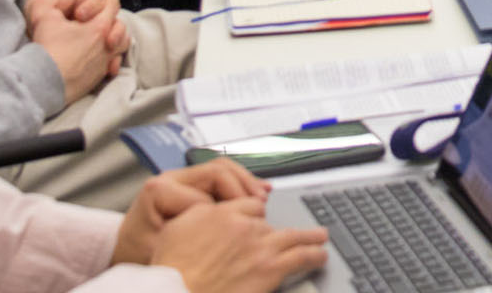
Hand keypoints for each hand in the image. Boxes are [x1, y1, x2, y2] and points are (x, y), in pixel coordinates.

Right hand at [28, 0, 125, 104]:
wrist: (44, 82)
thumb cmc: (48, 49)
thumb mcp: (47, 20)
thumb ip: (55, 8)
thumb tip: (55, 8)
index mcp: (99, 28)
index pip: (112, 6)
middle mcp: (107, 45)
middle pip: (121, 27)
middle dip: (113, 18)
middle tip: (103, 16)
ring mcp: (104, 62)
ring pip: (121, 46)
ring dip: (116, 38)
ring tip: (107, 35)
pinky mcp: (98, 77)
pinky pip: (113, 64)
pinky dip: (112, 57)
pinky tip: (105, 57)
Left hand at [113, 160, 272, 265]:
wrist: (127, 254)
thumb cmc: (140, 253)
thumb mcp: (165, 247)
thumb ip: (193, 232)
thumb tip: (228, 222)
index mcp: (161, 189)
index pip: (207, 184)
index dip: (230, 201)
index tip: (242, 219)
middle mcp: (172, 179)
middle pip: (218, 169)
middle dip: (243, 186)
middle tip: (260, 204)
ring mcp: (182, 180)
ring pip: (223, 170)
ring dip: (246, 183)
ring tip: (262, 197)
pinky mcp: (191, 187)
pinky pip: (221, 178)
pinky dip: (240, 185)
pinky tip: (256, 193)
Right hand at [149, 198, 327, 292]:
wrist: (177, 291)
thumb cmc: (172, 268)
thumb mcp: (176, 229)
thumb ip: (197, 215)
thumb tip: (209, 210)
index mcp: (221, 213)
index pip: (248, 206)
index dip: (253, 215)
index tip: (257, 222)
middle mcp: (244, 226)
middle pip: (268, 221)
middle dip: (275, 230)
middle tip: (287, 234)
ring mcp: (260, 247)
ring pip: (292, 235)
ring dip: (309, 236)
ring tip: (320, 236)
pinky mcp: (270, 269)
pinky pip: (300, 257)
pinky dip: (313, 254)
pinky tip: (320, 255)